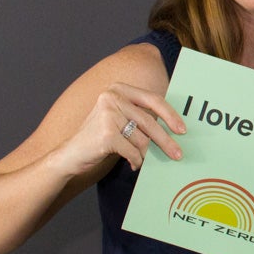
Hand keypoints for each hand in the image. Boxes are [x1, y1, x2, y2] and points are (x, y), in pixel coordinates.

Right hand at [55, 82, 185, 174]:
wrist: (70, 154)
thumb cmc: (100, 137)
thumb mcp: (120, 118)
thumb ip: (140, 115)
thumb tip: (174, 126)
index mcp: (118, 89)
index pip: (153, 99)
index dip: (170, 115)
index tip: (182, 129)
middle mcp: (111, 97)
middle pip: (149, 121)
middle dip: (166, 140)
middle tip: (178, 154)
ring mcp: (107, 115)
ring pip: (141, 139)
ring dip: (145, 154)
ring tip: (141, 159)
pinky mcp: (106, 134)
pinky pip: (133, 151)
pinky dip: (136, 161)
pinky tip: (132, 164)